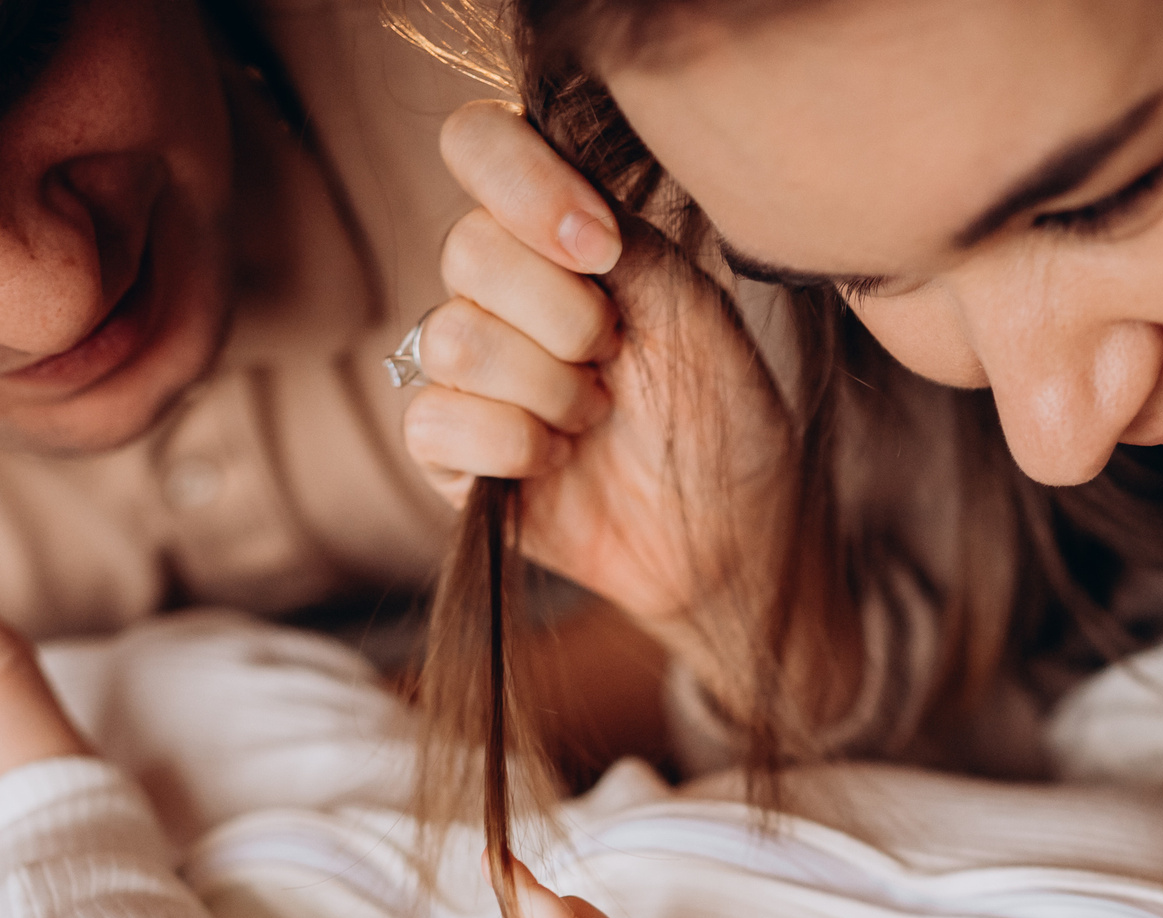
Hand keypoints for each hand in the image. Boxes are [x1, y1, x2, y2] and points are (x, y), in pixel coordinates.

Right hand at [403, 101, 793, 635]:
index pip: (478, 143)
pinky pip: (432, 423)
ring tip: (597, 416)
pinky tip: (558, 461)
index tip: (600, 249)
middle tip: (617, 358)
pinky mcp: (446, 450)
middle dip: (564, 316)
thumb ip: (625, 243)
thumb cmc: (720, 411)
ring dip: (548, 388)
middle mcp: (498, 287)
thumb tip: (566, 215)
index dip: (523, 185)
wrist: (730, 530)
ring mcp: (466, 369)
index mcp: (553, 229)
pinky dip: (512, 447)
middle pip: (466, 250)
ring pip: (450, 340)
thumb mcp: (692, 310)